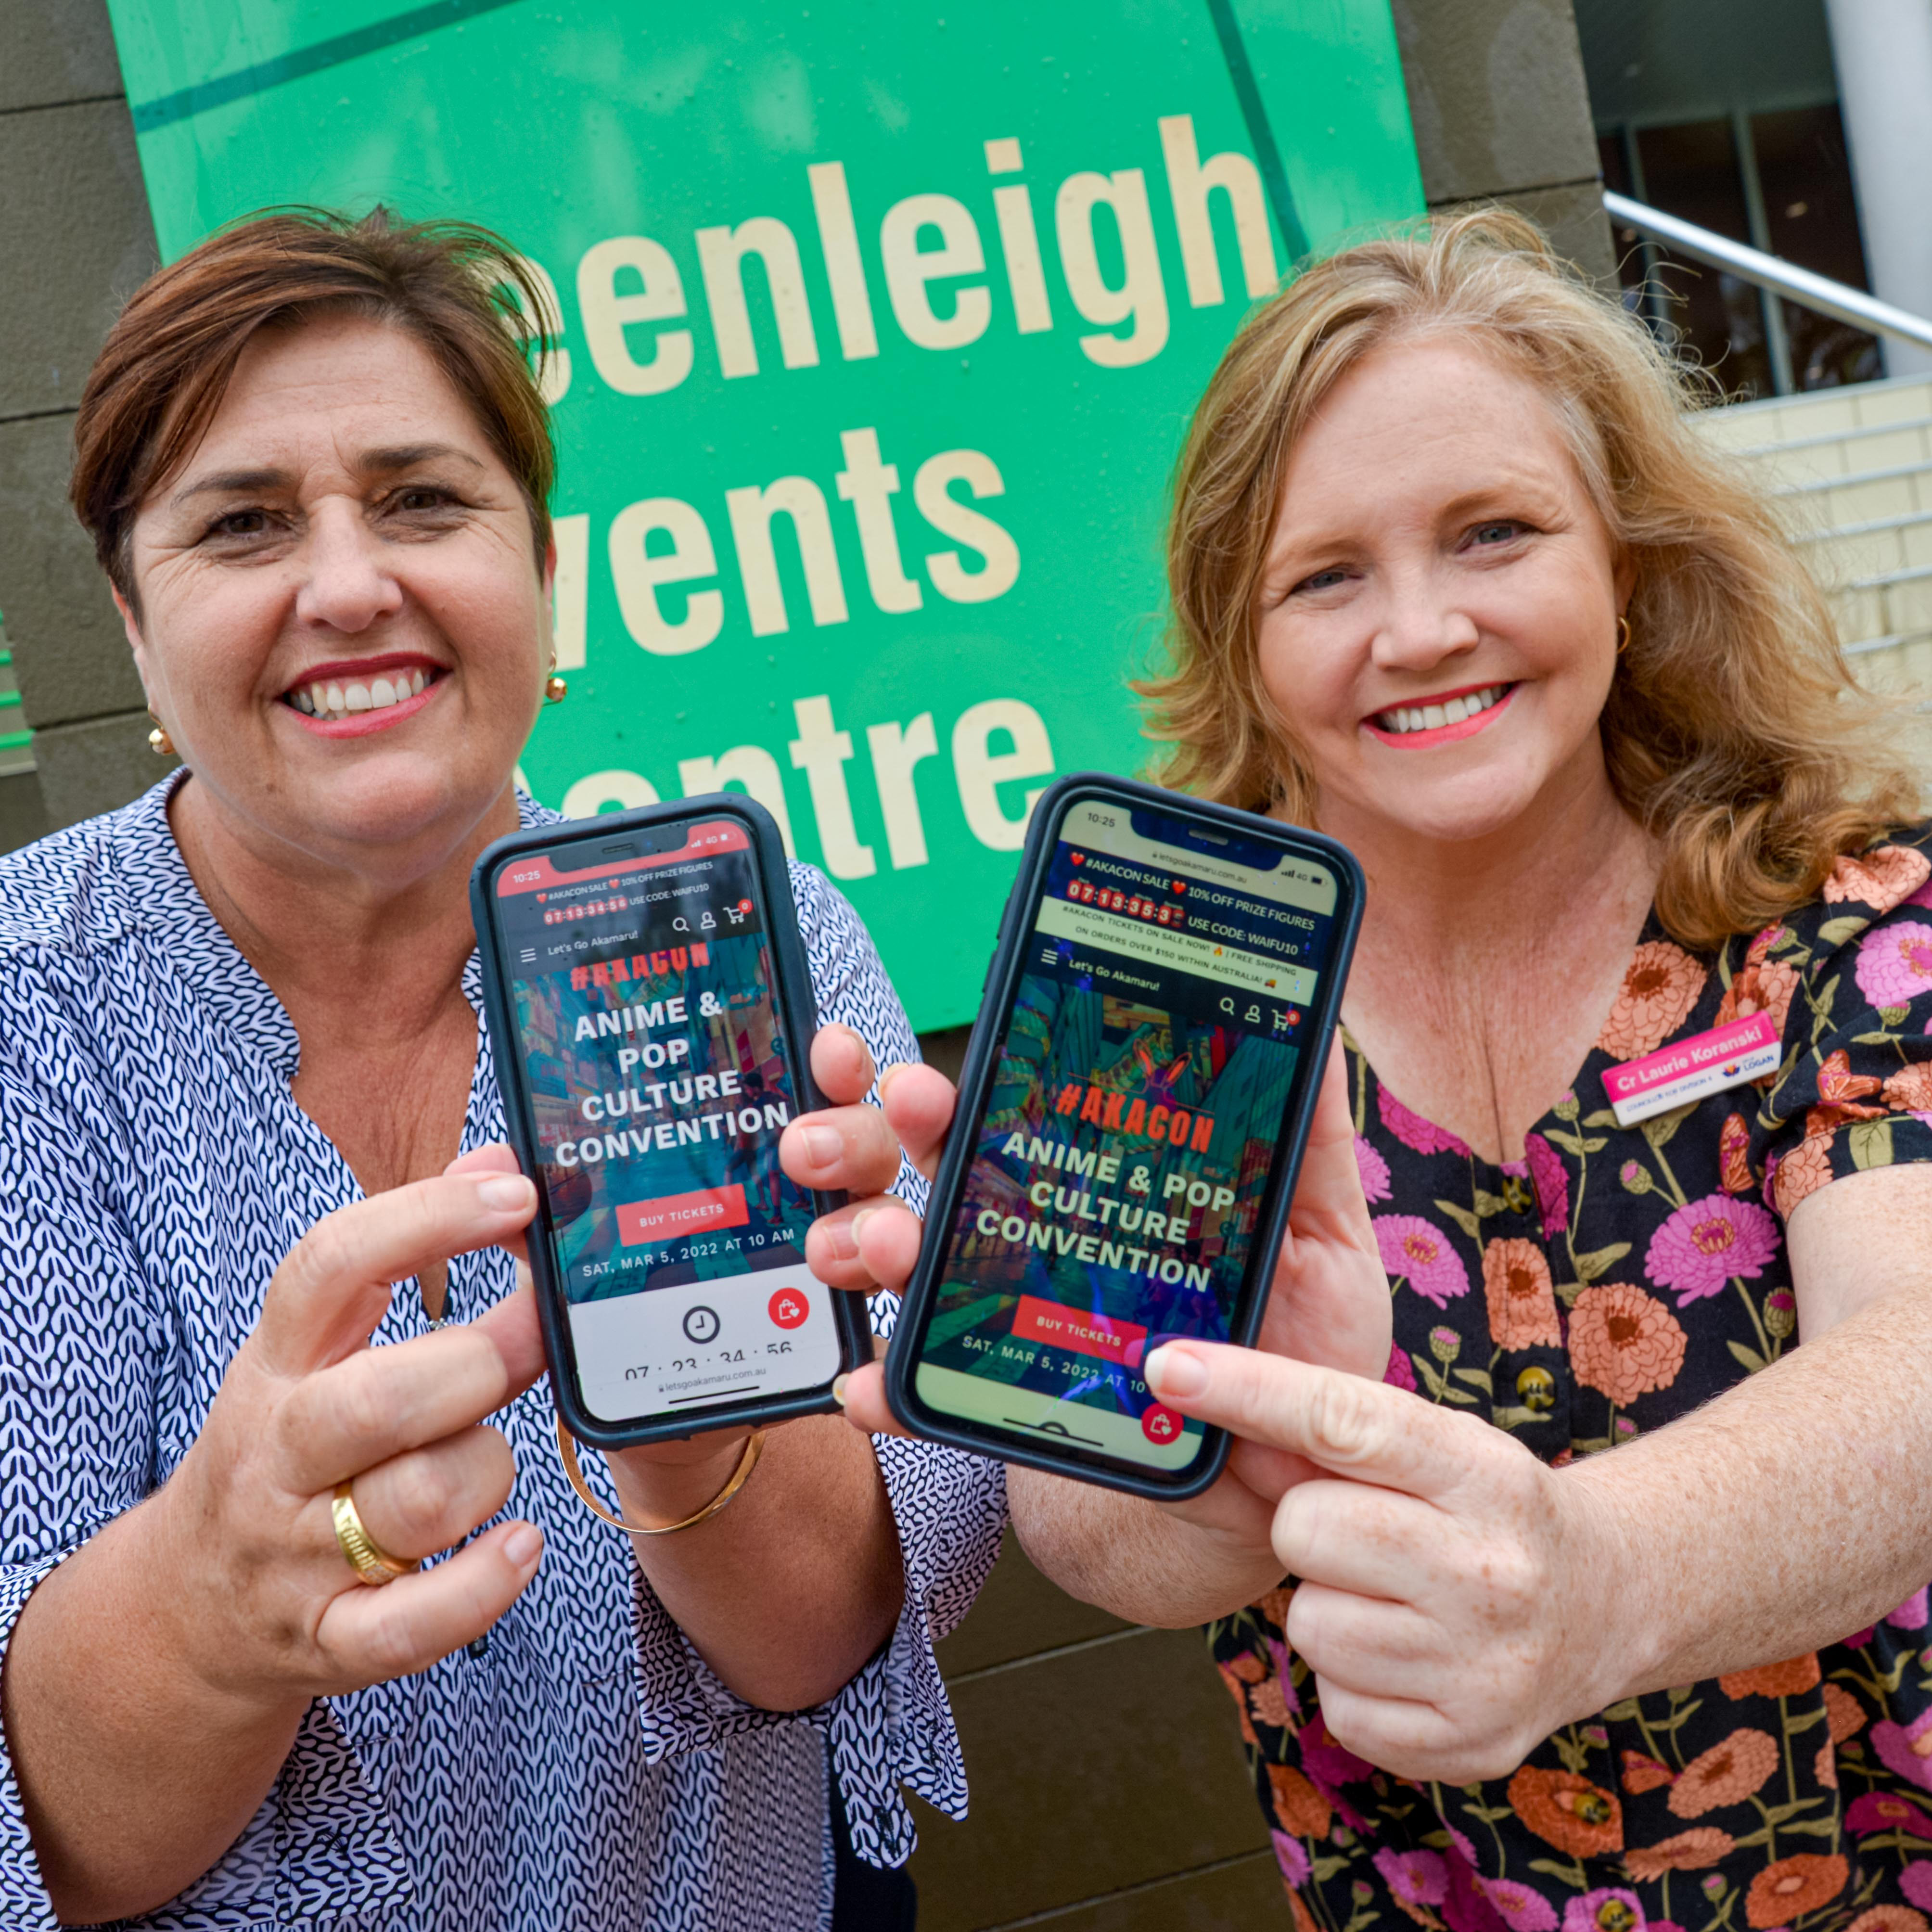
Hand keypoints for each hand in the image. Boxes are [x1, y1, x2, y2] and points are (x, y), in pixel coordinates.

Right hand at [144, 1163, 547, 1712]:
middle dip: (478, 1366)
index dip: (427, 1219)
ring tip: (490, 1460)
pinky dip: (478, 1588)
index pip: (330, 1265)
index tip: (518, 1195)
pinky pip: (408, 1628)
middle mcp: (276, 1454)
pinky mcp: (326, 1641)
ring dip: (487, 1471)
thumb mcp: (320, 1347)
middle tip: (525, 1348)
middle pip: (379, 1398)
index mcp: (276, 1363)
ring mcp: (296, 1554)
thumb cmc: (290, 1450)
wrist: (187, 1611)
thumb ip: (410, 1256)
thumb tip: (499, 1165)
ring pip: (417, 1502)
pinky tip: (520, 1547)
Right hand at [804, 1040, 1390, 1524]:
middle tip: (873, 1125)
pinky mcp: (1008, 1396)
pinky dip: (892, 1389)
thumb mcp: (1318, 1230)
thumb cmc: (1301, 1343)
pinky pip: (929, 1390)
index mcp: (1094, 1170)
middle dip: (868, 1139)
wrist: (1285, 1477)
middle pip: (925, 1163)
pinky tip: (875, 1388)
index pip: (993, 1101)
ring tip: (885, 1243)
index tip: (902, 1071)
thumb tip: (1311, 1011)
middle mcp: (1034, 1225)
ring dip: (871, 1240)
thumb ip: (1306, 1131)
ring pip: (904, 1254)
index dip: (929, 1081)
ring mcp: (1012, 1308)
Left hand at [1140, 1338, 1624, 1781]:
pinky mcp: (1465, 1743)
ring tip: (1392, 1597)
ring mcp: (1482, 1664)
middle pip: (1304, 1529)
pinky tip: (1405, 1654)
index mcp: (1482, 1472)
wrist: (1604, 1605)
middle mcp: (1490, 1569)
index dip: (1244, 1389)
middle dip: (1309, 1528)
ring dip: (1329, 1607)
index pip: (1341, 1418)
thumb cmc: (1491, 1511)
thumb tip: (1216, 1417)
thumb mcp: (1438, 1446)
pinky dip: (1354, 1680)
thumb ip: (1332, 1431)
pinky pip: (1335, 1702)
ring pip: (1309, 1624)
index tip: (1168, 1367)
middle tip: (1364, 1535)